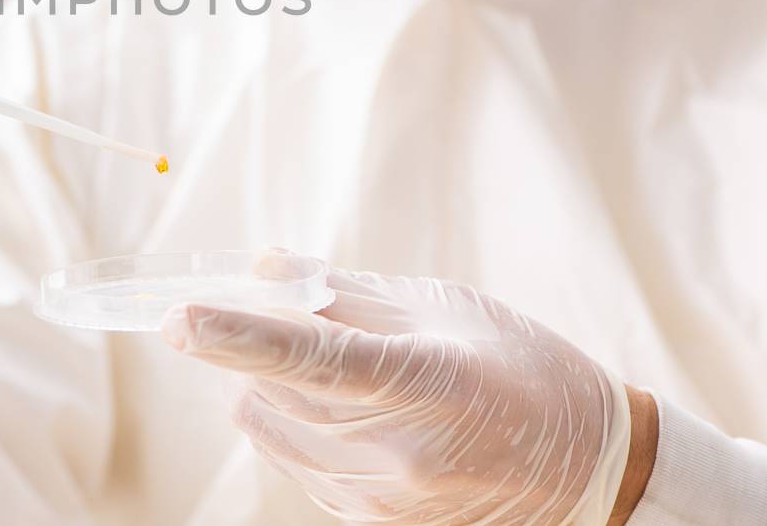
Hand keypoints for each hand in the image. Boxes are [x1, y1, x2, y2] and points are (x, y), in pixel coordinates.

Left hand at [163, 264, 641, 524]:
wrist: (587, 468)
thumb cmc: (522, 366)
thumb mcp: (445, 306)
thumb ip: (346, 291)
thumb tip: (265, 267)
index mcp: (427, 380)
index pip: (311, 358)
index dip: (238, 335)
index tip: (180, 317)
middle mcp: (399, 450)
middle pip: (273, 389)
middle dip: (254, 344)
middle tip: (290, 312)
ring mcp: (384, 496)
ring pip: (270, 425)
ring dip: (273, 385)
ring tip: (339, 367)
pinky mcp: (371, 523)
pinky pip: (292, 459)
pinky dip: (296, 422)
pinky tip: (351, 409)